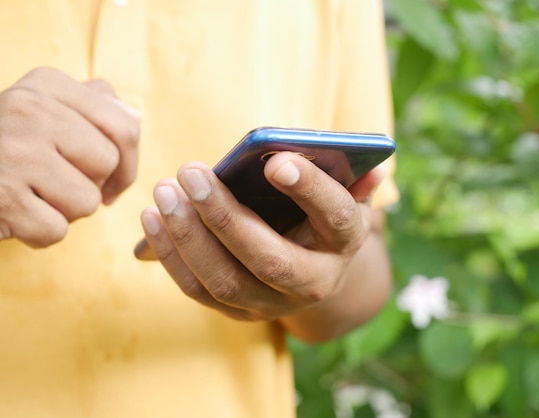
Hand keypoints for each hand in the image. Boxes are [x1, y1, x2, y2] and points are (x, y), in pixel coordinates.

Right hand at [0, 67, 140, 246]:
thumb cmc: (5, 143)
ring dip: (66, 210)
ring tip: (34, 196)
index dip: (129, 162)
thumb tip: (133, 116)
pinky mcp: (3, 199)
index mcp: (46, 84)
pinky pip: (56, 231)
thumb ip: (91, 105)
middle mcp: (29, 111)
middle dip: (93, 184)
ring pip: (88, 201)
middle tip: (58, 183)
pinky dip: (40, 233)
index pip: (125, 127)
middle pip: (108, 164)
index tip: (114, 177)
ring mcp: (14, 154)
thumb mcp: (41, 107)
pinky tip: (16, 215)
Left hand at [139, 151, 385, 323]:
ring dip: (188, 237)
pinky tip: (152, 219)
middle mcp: (314, 282)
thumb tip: (373, 168)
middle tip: (190, 172)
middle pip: (268, 258)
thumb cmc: (321, 218)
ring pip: (225, 282)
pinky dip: (171, 256)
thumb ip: (350, 181)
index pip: (335, 217)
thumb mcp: (341, 195)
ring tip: (164, 192)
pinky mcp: (240, 312)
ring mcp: (274, 304)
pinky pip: (199, 291)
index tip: (276, 161)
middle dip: (225, 217)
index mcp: (344, 242)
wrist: (314, 273)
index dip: (310, 189)